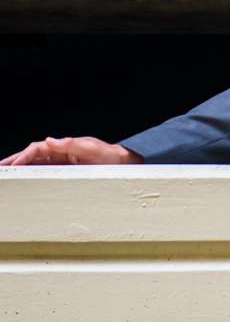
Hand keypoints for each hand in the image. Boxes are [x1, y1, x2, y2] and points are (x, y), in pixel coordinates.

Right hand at [1, 136, 137, 166]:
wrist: (125, 166)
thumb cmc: (110, 157)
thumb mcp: (93, 149)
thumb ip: (71, 145)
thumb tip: (49, 140)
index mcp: (64, 146)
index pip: (37, 149)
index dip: (23, 156)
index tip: (12, 166)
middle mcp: (60, 153)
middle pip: (31, 156)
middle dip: (14, 161)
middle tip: (0, 168)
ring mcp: (61, 164)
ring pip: (34, 165)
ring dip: (19, 168)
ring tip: (5, 175)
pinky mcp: (65, 173)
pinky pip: (42, 173)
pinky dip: (29, 176)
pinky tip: (20, 181)